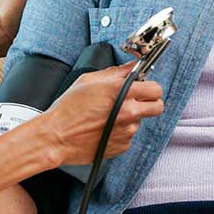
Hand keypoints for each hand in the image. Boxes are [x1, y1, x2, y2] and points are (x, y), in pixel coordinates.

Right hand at [38, 62, 165, 165]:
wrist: (56, 137)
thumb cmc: (68, 109)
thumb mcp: (89, 81)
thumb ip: (115, 73)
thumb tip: (131, 68)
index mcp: (122, 92)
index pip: (156, 88)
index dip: (149, 87)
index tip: (143, 87)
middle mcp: (129, 112)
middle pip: (158, 107)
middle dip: (149, 103)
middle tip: (136, 101)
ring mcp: (127, 131)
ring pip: (141, 121)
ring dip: (130, 118)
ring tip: (108, 117)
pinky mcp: (122, 146)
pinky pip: (129, 135)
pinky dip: (120, 132)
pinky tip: (104, 128)